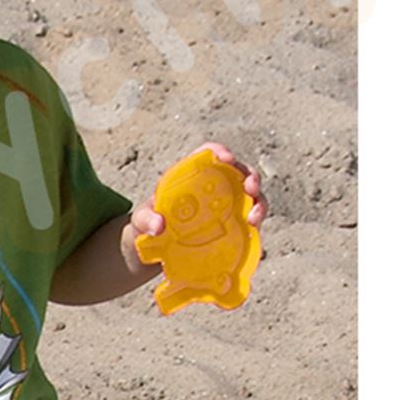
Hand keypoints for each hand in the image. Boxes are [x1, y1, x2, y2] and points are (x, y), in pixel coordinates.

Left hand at [124, 143, 269, 266]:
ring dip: (258, 202)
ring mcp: (224, 205)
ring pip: (250, 196)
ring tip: (253, 216)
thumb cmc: (148, 224)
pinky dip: (255, 222)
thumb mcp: (140, 219)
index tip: (227, 158)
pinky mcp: (231, 224)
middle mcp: (212, 186)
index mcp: (190, 175)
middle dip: (250, 176)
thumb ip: (145, 219)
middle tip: (251, 188)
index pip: (208, 154)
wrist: (154, 248)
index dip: (220, 151)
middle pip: (238, 172)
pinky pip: (249, 219)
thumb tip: (158, 226)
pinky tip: (252, 229)